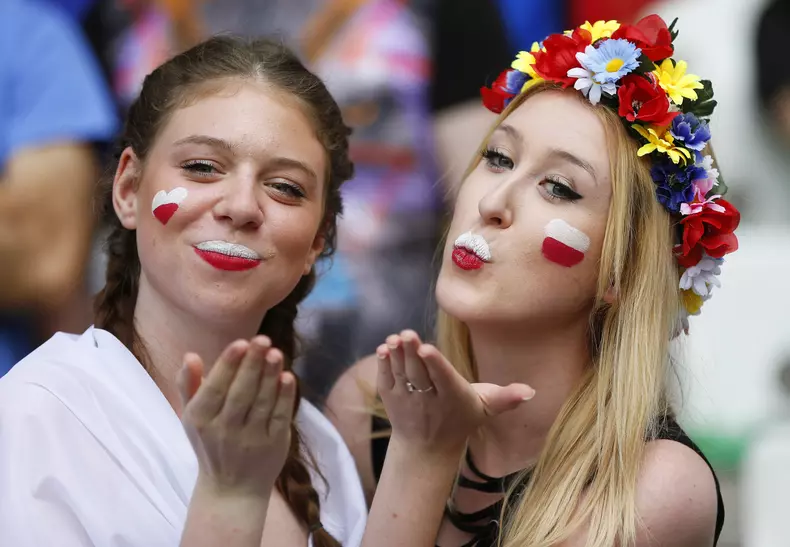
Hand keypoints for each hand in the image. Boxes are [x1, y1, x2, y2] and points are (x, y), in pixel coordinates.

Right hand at [178, 336, 295, 498]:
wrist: (231, 489)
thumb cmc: (210, 442)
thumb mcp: (191, 416)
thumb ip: (189, 385)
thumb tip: (190, 355)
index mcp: (201, 420)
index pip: (215, 389)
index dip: (228, 365)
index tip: (240, 342)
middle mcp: (224, 430)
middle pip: (240, 393)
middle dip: (252, 364)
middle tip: (263, 339)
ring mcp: (251, 439)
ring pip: (261, 403)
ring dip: (269, 376)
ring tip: (276, 352)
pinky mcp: (273, 445)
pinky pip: (279, 417)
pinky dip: (285, 397)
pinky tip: (288, 377)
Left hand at [377, 330, 534, 455]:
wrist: (427, 448)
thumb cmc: (460, 419)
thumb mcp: (484, 408)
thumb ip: (505, 398)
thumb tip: (531, 392)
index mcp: (452, 398)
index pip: (442, 379)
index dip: (435, 364)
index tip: (427, 348)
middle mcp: (427, 400)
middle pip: (419, 374)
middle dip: (413, 353)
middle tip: (407, 333)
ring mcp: (406, 399)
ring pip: (401, 374)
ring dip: (397, 355)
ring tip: (396, 338)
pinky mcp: (391, 399)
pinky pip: (387, 379)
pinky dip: (385, 364)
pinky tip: (385, 348)